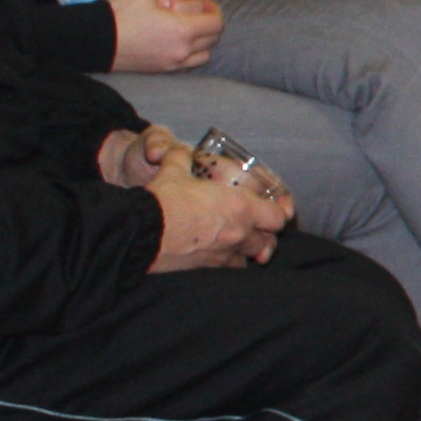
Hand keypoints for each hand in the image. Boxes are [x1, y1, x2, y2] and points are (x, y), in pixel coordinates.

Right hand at [107, 0, 223, 73]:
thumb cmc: (122, 12)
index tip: (205, 2)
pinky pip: (189, 64)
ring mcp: (173, 63)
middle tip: (198, 12)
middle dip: (210, 23)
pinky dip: (191, 53)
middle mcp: (182, 50)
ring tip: (190, 27)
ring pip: (204, 55)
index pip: (216, 23)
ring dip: (204, 41)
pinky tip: (178, 41)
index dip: (214, 10)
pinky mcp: (163, 71)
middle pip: (213, 39)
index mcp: (182, 30)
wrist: (98, 41)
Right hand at [140, 129, 288, 272]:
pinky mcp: (209, 269)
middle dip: (265, 234)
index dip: (279, 213)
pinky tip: (220, 253)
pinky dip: (230, 262)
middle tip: (256, 226)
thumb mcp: (173, 170)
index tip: (275, 209)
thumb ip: (180, 157)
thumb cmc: (163, 201)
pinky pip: (230, 268)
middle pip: (269, 240)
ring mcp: (226, 254)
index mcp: (241, 206)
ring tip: (239, 240)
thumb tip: (178, 150)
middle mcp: (240, 233)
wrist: (142, 234)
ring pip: (250, 257)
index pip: (278, 216)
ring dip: (248, 249)